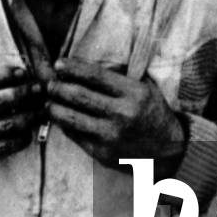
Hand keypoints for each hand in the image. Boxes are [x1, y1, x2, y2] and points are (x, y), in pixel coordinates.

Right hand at [0, 66, 42, 179]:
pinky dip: (23, 137)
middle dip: (26, 92)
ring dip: (30, 115)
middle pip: (2, 99)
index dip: (8, 74)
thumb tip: (8, 73)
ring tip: (39, 109)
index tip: (22, 73)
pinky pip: (8, 145)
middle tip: (38, 89)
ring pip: (10, 123)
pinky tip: (26, 132)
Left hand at [46, 58, 186, 175]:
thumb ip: (119, 78)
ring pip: (71, 118)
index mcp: (134, 94)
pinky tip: (60, 118)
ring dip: (53, 107)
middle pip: (78, 96)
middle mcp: (122, 114)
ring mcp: (111, 136)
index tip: (59, 63)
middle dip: (58, 87)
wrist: (168, 151)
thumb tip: (84, 67)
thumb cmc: (153, 113)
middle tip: (49, 83)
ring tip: (48, 101)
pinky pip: (75, 136)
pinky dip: (64, 125)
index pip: (95, 76)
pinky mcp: (102, 153)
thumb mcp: (145, 88)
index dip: (73, 68)